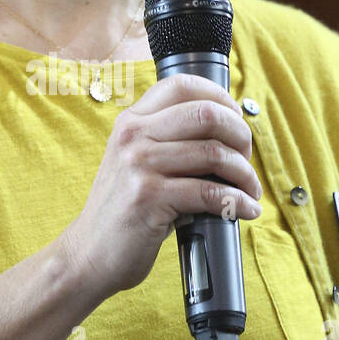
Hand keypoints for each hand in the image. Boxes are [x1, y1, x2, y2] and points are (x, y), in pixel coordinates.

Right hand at [59, 73, 262, 299]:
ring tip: (249, 190)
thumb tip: (227, 134)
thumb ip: (167, 141)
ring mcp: (139, 165)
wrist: (89, 253)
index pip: (182, 86)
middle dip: (240, 136)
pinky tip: (245, 210)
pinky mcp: (149, 198)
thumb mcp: (134, 161)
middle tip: (246, 159)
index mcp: (131, 121)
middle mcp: (133, 136)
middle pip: (206, 114)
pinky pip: (210, 193)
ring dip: (244, 174)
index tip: (236, 121)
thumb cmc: (122, 210)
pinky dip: (237, 202)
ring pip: (214, 153)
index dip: (220, 97)